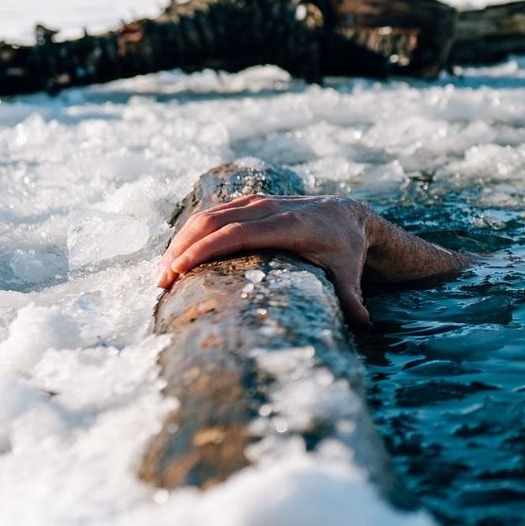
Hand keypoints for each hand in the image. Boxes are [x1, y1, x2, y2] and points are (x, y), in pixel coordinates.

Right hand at [155, 195, 374, 324]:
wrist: (349, 214)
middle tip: (161, 281)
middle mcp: (269, 208)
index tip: (178, 270)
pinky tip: (176, 256)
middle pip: (213, 222)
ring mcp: (257, 202)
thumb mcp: (351, 272)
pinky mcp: (249, 202)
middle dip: (182, 250)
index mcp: (290, 225)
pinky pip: (213, 213)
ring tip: (161, 272)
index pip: (237, 234)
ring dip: (181, 240)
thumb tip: (363, 323)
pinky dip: (191, 232)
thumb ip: (352, 297)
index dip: (205, 250)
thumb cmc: (347, 249)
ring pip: (208, 215)